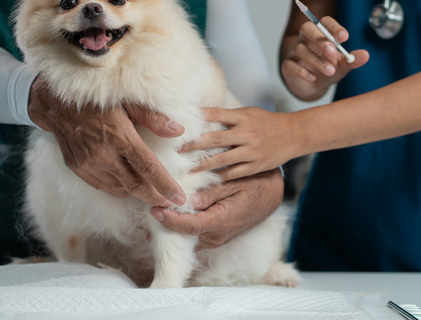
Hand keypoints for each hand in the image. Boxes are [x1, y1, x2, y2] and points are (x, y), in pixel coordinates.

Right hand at [28, 76, 186, 206]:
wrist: (55, 101)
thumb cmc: (96, 97)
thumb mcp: (127, 101)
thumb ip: (153, 118)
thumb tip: (179, 130)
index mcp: (121, 137)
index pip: (149, 168)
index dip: (166, 186)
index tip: (180, 198)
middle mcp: (104, 154)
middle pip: (135, 184)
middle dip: (154, 196)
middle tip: (168, 201)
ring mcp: (88, 163)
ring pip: (119, 187)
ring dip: (136, 193)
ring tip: (150, 194)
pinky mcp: (77, 166)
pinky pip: (101, 185)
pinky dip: (115, 188)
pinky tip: (124, 187)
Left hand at [151, 168, 283, 248]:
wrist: (272, 193)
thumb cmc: (255, 183)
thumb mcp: (234, 182)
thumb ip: (211, 192)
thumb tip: (189, 200)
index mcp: (222, 221)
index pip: (190, 226)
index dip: (170, 220)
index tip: (155, 210)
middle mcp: (218, 235)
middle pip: (184, 235)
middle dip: (165, 223)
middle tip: (148, 207)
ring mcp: (217, 238)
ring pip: (188, 237)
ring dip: (172, 225)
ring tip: (155, 210)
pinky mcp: (216, 236)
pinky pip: (194, 235)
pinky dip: (181, 226)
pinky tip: (169, 213)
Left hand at [180, 107, 298, 179]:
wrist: (294, 134)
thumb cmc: (267, 122)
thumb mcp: (249, 112)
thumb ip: (229, 116)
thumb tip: (203, 114)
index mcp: (243, 117)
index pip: (216, 115)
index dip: (199, 118)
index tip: (181, 123)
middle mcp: (246, 133)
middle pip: (215, 139)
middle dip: (194, 145)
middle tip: (177, 150)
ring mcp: (252, 151)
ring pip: (223, 159)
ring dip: (204, 165)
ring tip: (189, 169)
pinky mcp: (256, 165)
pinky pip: (235, 172)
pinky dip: (221, 175)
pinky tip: (208, 179)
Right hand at [281, 15, 368, 100]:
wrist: (313, 87)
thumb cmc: (328, 71)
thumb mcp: (342, 66)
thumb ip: (352, 60)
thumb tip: (365, 55)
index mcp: (321, 35)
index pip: (324, 22)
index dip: (334, 27)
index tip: (344, 37)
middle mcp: (306, 40)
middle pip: (307, 28)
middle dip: (320, 39)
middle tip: (332, 52)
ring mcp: (295, 52)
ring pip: (301, 49)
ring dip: (317, 60)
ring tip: (331, 71)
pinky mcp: (287, 66)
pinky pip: (290, 64)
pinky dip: (302, 71)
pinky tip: (313, 78)